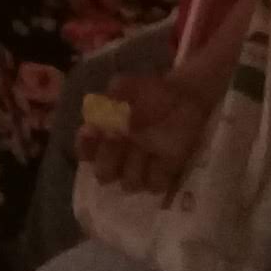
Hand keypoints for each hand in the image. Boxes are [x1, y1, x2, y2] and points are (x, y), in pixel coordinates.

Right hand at [79, 70, 211, 195]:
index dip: (85, 146)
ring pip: (128, 183)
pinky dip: (158, 174)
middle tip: (118, 136)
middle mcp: (119, 157)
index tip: (91, 130)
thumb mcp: (132, 85)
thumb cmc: (153, 93)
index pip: (85, 151)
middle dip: (109, 158)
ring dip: (134, 168)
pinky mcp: (164, 174)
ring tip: (146, 147)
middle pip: (103, 173)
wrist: (185, 99)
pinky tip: (164, 157)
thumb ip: (117, 89)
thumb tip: (108, 98)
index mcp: (105, 138)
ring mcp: (140, 168)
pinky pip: (155, 185)